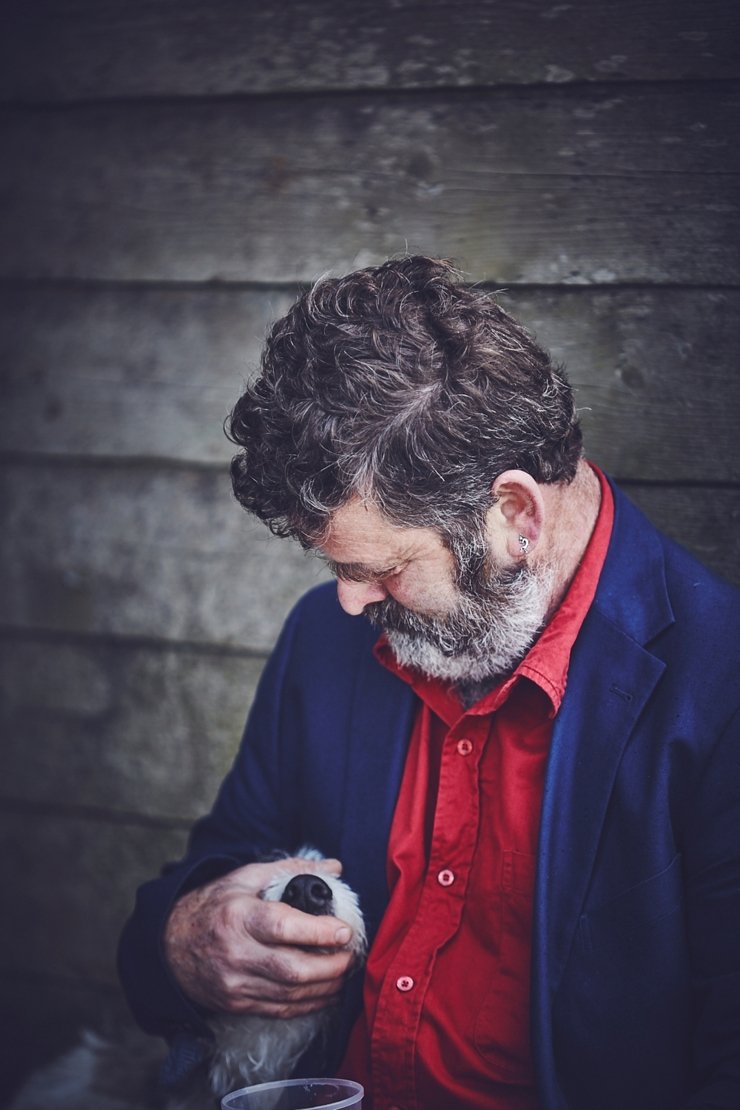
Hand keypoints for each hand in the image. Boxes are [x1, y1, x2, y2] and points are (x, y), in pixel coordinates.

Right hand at [164, 857, 355, 1016]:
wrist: (169, 945)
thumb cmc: (214, 905)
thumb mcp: (246, 877)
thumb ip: (291, 870)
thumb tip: (334, 867)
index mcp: (238, 917)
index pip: (283, 927)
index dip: (318, 932)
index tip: (344, 930)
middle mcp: (236, 954)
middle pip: (292, 970)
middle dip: (331, 966)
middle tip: (350, 955)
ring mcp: (235, 984)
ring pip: (290, 995)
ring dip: (326, 987)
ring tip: (344, 972)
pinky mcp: (237, 1004)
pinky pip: (281, 1010)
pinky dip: (309, 1004)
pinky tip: (325, 991)